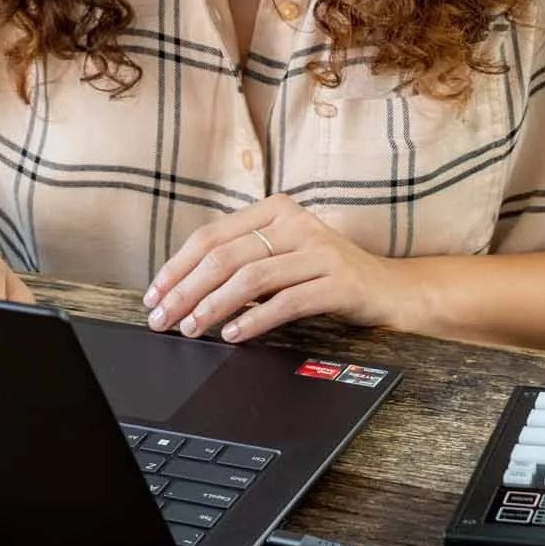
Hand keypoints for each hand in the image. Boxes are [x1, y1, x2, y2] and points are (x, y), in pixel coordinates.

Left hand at [144, 194, 408, 342]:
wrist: (390, 290)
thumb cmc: (326, 276)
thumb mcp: (282, 259)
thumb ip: (241, 263)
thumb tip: (181, 290)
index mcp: (275, 211)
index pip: (211, 237)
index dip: (177, 267)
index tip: (154, 296)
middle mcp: (296, 223)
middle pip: (225, 257)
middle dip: (186, 291)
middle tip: (163, 319)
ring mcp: (320, 250)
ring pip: (251, 278)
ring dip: (213, 307)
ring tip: (192, 329)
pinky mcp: (340, 281)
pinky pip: (287, 301)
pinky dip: (255, 319)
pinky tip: (234, 334)